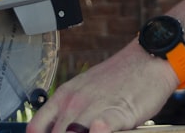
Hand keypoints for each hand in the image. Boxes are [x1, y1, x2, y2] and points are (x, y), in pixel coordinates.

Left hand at [26, 41, 177, 132]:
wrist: (148, 59)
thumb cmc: (120, 79)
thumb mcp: (87, 91)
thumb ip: (72, 112)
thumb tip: (63, 128)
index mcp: (64, 95)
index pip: (36, 127)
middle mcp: (74, 102)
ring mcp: (93, 107)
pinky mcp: (116, 113)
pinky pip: (98, 129)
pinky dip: (96, 132)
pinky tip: (97, 131)